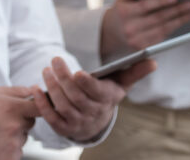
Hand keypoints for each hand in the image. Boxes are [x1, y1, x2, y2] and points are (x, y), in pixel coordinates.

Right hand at [0, 86, 36, 159]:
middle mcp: (15, 127)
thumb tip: (34, 90)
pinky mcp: (9, 158)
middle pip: (30, 123)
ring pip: (22, 138)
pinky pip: (16, 152)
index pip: (41, 107)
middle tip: (0, 122)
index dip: (40, 106)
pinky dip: (7, 150)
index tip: (36, 107)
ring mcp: (12, 145)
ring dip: (13, 136)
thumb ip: (15, 91)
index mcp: (13, 108)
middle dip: (20, 121)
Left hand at [30, 56, 153, 142]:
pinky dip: (42, 105)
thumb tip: (153, 61)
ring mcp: (77, 122)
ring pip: (62, 106)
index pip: (96, 93)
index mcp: (106, 100)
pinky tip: (35, 89)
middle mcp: (92, 113)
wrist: (97, 122)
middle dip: (64, 79)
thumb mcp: (123, 83)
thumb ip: (136, 71)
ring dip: (52, 88)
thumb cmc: (108, 95)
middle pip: (76, 97)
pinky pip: (51, 118)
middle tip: (55, 61)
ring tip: (46, 70)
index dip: (87, 84)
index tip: (78, 72)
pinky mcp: (63, 128)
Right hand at [99, 0, 189, 59]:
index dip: (161, 2)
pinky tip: (183, 21)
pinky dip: (174, 29)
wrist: (108, 35)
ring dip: (180, 21)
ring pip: (163, 29)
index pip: (145, 6)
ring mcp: (136, 40)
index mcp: (125, 13)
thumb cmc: (119, 13)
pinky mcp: (143, 47)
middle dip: (177, 11)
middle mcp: (130, 28)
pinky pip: (162, 37)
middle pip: (158, 18)